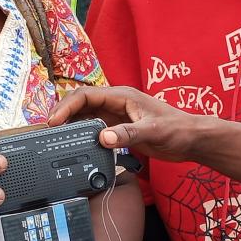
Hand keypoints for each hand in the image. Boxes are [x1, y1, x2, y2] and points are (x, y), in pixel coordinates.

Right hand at [49, 86, 205, 162]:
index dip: (67, 106)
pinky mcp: (120, 129)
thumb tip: (103, 138)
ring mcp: (116, 116)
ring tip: (56, 137)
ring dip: (71, 124)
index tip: (54, 121)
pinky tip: (75, 144)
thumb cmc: (177, 129)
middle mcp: (116, 103)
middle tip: (48, 130)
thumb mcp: (152, 131)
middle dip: (63, 113)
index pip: (86, 95)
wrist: (191, 140)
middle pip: (81, 104)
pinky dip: (82, 134)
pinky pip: (95, 129)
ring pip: (86, 116)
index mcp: (122, 96)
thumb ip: (128, 134)